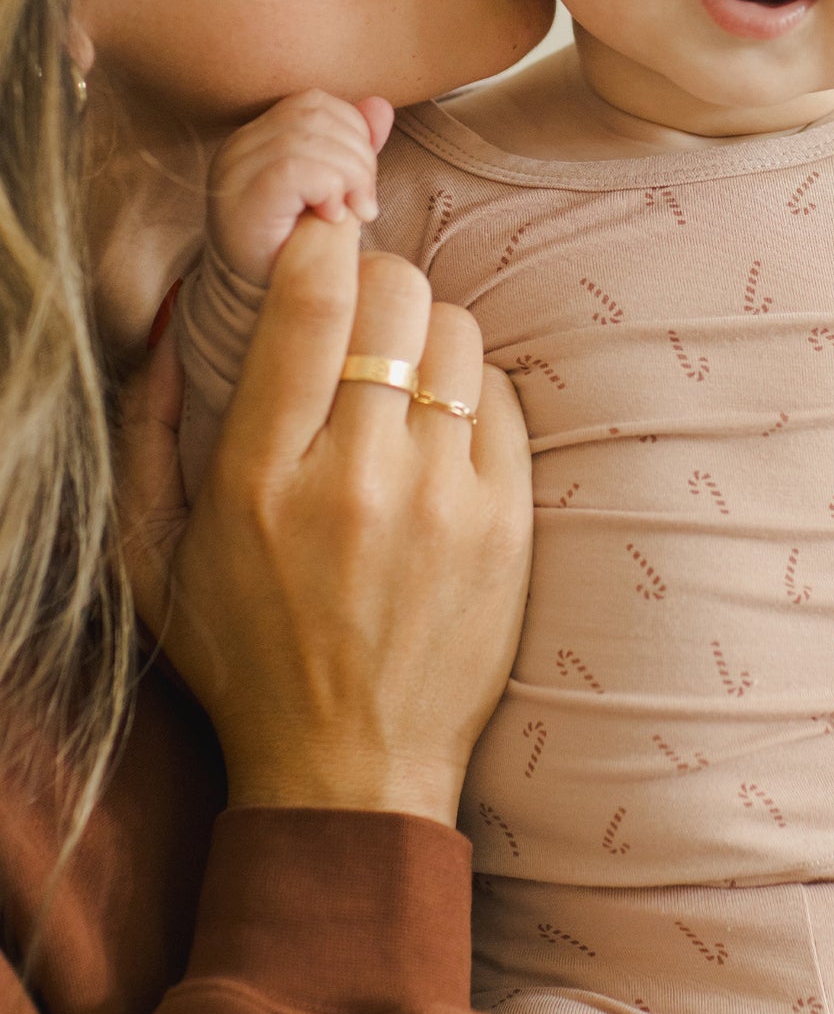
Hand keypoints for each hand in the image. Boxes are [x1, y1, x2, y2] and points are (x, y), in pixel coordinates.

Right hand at [118, 213, 532, 822]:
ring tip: (406, 374)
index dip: (318, 248)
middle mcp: (355, 480)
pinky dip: (474, 392)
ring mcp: (441, 502)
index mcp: (259, 481)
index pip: (307, 309)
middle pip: (397, 300)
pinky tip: (444, 427)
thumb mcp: (155, 561)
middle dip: (378, 283)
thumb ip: (148, 439)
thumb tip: (169, 335)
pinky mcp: (506, 526)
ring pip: (460, 336)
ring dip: (430, 335)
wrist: (351, 771)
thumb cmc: (244, 660)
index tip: (319, 242)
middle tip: (365, 311)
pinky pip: (504, 399)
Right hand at [207, 90, 393, 285]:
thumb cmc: (298, 248)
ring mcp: (234, 173)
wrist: (264, 306)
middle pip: (315, 117)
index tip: (365, 179)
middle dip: (358, 156)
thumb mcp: (334, 191)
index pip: (313, 103)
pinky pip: (296, 169)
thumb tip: (381, 106)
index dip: (353, 130)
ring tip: (353, 213)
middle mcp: (237, 148)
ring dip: (350, 176)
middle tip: (365, 203)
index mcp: (257, 139)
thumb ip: (353, 148)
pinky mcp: (242, 199)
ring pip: (309, 140)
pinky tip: (332, 218)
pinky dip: (329, 189)